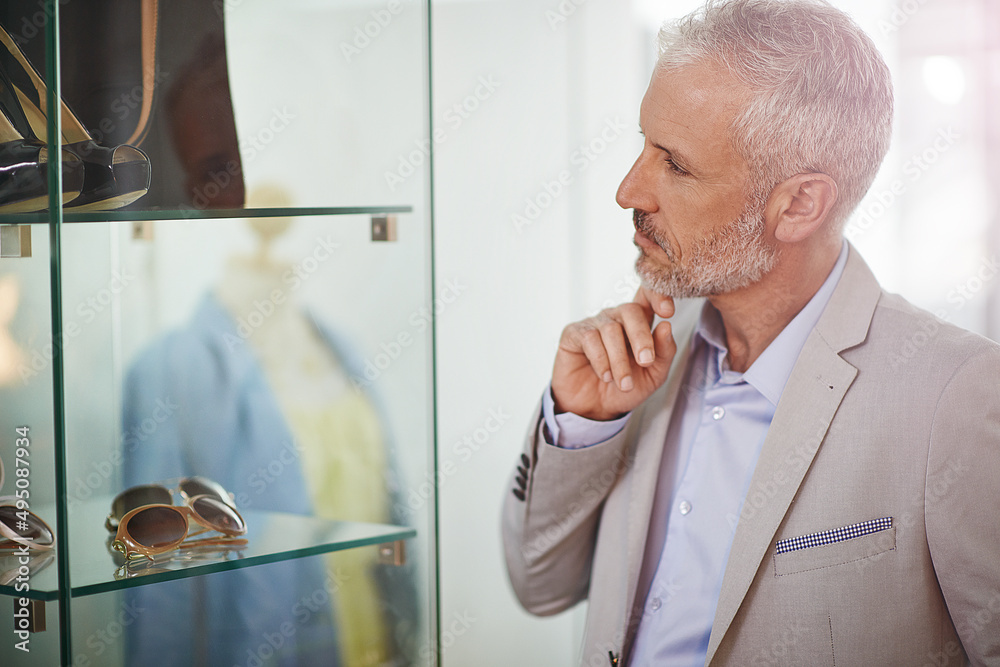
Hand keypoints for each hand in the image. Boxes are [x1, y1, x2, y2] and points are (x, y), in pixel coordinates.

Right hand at [551, 288, 675, 420]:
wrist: (596, 409)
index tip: (668, 312)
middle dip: (641, 337)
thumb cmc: (625, 388)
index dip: (657, 296)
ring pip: (611, 329)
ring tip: (624, 383)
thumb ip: (664, 352)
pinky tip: (605, 375)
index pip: (647, 296)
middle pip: (631, 310)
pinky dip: (601, 360)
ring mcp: (594, 324)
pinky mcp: (574, 333)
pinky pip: (589, 338)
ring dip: (620, 360)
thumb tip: (666, 326)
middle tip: (646, 362)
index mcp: (639, 323)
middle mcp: (616, 318)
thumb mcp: (653, 375)